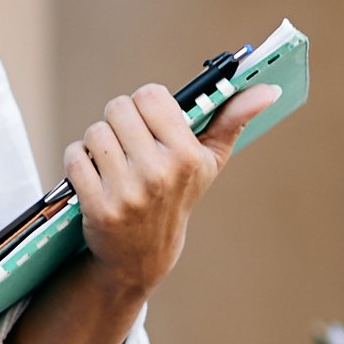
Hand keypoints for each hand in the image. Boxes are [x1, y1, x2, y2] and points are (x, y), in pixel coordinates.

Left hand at [67, 78, 265, 295]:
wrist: (142, 255)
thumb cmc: (176, 194)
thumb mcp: (208, 161)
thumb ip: (233, 120)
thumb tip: (267, 88)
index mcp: (188, 155)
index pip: (150, 95)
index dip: (145, 104)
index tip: (149, 121)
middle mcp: (159, 173)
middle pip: (118, 108)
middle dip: (118, 121)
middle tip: (127, 142)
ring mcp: (128, 192)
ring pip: (95, 132)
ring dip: (97, 142)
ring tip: (111, 160)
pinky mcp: (98, 207)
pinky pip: (75, 157)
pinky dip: (78, 161)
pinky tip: (93, 175)